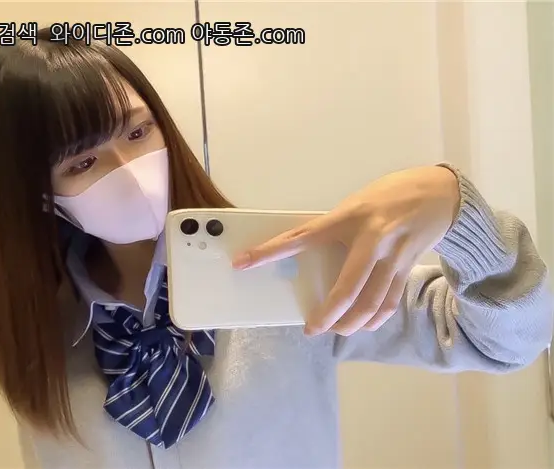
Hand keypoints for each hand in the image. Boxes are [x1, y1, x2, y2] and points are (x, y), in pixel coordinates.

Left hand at [232, 166, 460, 335]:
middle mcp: (371, 239)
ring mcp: (393, 257)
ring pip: (371, 302)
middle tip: (312, 328)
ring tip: (335, 329)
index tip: (243, 262)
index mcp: (348, 218)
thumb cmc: (389, 194)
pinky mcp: (408, 268)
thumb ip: (335, 228)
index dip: (269, 252)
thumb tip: (311, 254)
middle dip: (328, 315)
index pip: (301, 238)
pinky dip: (375, 318)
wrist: (440, 193)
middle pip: (347, 288)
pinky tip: (363, 324)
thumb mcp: (355, 204)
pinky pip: (390, 302)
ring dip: (351, 323)